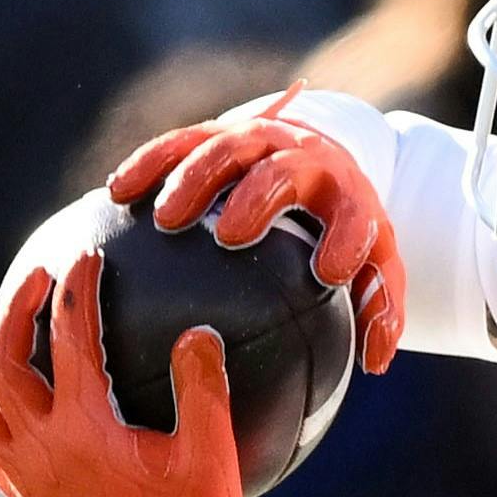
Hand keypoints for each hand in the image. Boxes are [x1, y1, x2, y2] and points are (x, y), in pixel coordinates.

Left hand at [0, 252, 250, 496]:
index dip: (78, 291)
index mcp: (85, 430)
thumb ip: (202, 388)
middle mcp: (43, 450)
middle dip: (14, 311)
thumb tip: (197, 332)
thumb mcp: (209, 456)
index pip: (73, 341)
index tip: (87, 256)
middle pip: (2, 364)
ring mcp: (28, 479)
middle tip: (34, 278)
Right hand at [112, 99, 404, 370]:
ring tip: (165, 220)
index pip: (354, 214)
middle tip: (229, 235)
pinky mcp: (214, 132)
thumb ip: (378, 311)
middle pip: (280, 169)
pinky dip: (150, 163)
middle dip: (258, 197)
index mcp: (346, 193)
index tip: (327, 272)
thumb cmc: (344, 230)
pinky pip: (179, 142)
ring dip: (194, 178)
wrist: (318, 157)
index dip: (345, 237)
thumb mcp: (373, 266)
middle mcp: (301, 157)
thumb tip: (375, 364)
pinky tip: (118, 192)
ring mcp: (255, 140)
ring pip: (223, 147)